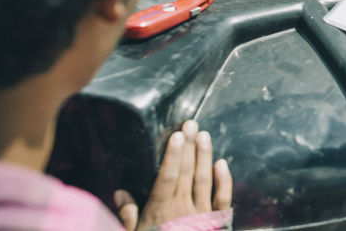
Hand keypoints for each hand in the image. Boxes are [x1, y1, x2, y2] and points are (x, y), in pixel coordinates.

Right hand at [115, 120, 232, 229]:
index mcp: (160, 212)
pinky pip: (223, 200)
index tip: (176, 135)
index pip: (167, 177)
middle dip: (188, 147)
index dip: (172, 155)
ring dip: (204, 156)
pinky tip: (222, 163)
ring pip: (204, 180)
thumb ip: (127, 218)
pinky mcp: (217, 223)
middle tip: (191, 124)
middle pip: (186, 173)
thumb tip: (121, 194)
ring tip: (204, 135)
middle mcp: (182, 210)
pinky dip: (224, 181)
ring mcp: (202, 216)